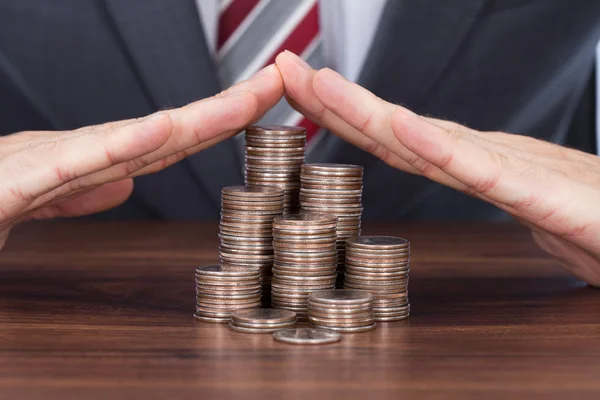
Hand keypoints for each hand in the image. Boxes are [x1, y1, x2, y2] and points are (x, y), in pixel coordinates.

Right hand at [0, 65, 282, 248]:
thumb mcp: (40, 198)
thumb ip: (83, 190)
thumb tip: (129, 182)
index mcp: (94, 158)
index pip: (174, 138)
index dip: (224, 120)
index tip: (267, 101)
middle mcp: (84, 151)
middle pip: (174, 128)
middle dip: (234, 104)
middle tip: (283, 78)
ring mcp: (55, 162)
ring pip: (140, 136)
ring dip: (200, 116)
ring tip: (250, 96)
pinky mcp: (19, 182)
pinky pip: (75, 163)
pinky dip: (119, 145)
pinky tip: (161, 130)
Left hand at [276, 51, 599, 285]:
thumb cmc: (591, 215)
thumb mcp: (517, 200)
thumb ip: (483, 184)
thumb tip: (456, 173)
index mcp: (469, 162)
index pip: (392, 138)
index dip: (341, 115)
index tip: (299, 94)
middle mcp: (476, 158)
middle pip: (392, 130)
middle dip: (333, 100)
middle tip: (286, 69)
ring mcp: (504, 171)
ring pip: (424, 140)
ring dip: (367, 112)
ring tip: (320, 84)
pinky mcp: (540, 193)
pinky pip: (482, 171)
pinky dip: (440, 148)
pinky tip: (403, 129)